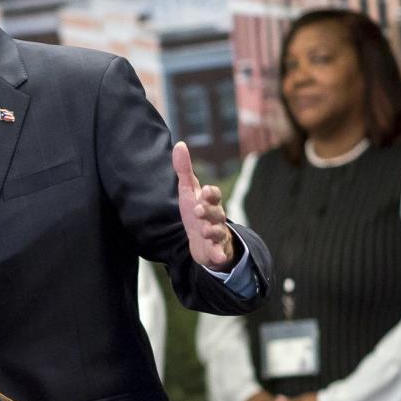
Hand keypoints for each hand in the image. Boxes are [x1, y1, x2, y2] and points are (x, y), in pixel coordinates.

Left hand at [173, 142, 236, 270]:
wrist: (202, 240)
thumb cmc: (196, 212)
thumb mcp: (188, 192)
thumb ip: (184, 170)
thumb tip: (179, 144)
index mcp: (210, 202)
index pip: (213, 195)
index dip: (210, 193)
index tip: (203, 190)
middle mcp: (216, 217)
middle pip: (217, 213)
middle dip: (209, 211)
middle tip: (198, 210)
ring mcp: (217, 234)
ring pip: (219, 232)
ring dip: (213, 231)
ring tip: (205, 231)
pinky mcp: (216, 250)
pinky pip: (220, 253)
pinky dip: (219, 255)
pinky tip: (218, 257)